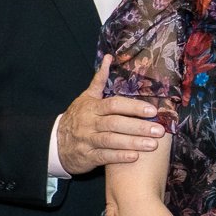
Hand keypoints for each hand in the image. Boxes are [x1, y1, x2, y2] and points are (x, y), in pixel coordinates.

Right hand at [58, 57, 165, 176]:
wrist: (55, 143)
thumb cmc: (77, 118)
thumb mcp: (86, 98)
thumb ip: (99, 80)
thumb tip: (109, 58)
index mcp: (92, 107)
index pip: (114, 105)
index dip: (133, 107)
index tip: (152, 111)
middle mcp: (89, 123)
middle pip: (115, 123)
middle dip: (139, 127)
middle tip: (159, 130)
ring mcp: (87, 140)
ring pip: (111, 141)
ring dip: (133, 143)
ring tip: (153, 145)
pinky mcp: (87, 156)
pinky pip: (104, 156)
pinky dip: (119, 157)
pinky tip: (135, 157)